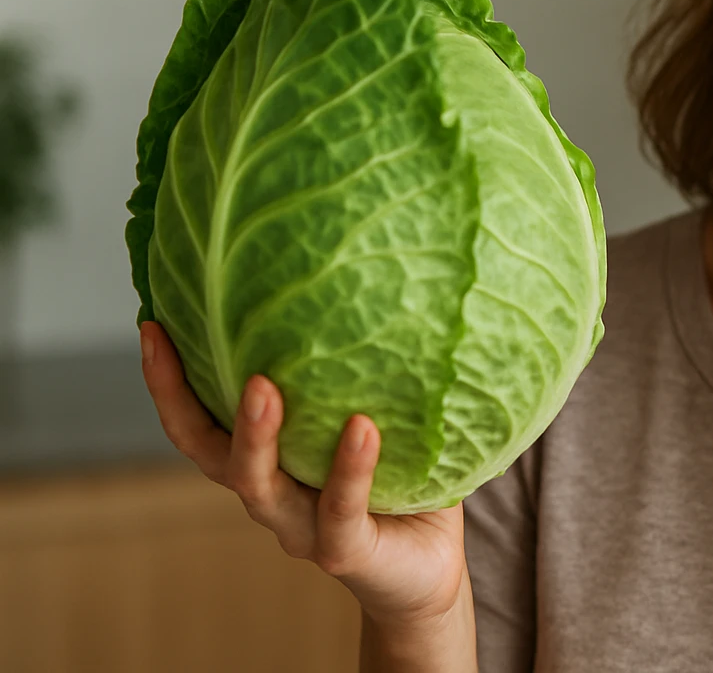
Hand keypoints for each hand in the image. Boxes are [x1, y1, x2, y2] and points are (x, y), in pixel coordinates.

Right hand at [139, 320, 467, 627]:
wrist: (430, 570)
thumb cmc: (402, 483)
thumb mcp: (376, 416)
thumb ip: (359, 370)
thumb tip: (367, 273)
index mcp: (266, 462)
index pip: (199, 421)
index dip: (168, 380)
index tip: (151, 322)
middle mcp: (271, 494)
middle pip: (207, 450)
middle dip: (181, 397)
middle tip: (176, 338)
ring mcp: (300, 527)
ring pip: (258, 484)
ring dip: (255, 434)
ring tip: (264, 386)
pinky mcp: (344, 551)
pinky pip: (340, 509)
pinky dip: (349, 467)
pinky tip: (363, 427)